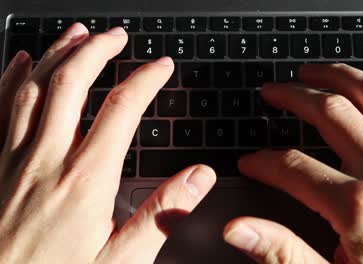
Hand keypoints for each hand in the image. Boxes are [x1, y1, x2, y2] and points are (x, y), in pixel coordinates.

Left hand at [0, 23, 215, 262]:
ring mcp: (14, 159)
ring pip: (34, 87)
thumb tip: (199, 177)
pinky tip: (21, 61)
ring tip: (78, 33)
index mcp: (85, 180)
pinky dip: (11, 78)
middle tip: (117, 36)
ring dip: (57, 53)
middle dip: (97, 51)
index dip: (145, 80)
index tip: (162, 67)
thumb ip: (162, 214)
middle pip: (72, 83)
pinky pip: (0, 108)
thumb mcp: (122, 261)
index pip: (121, 110)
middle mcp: (47, 160)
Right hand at [224, 64, 362, 262]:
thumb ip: (282, 252)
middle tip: (273, 91)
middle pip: (331, 113)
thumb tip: (239, 231)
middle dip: (293, 97)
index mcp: (358, 208)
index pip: (293, 167)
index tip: (251, 162)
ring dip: (339, 77)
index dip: (263, 162)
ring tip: (315, 73)